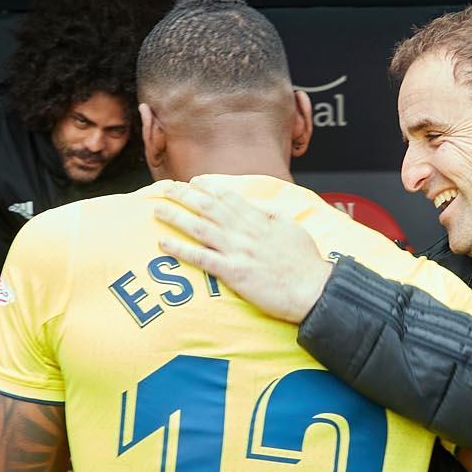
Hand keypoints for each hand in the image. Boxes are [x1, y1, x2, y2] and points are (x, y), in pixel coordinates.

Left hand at [155, 182, 332, 323]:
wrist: (314, 290)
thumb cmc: (306, 263)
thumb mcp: (292, 228)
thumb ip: (271, 215)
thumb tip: (256, 206)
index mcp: (260, 220)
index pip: (229, 197)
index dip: (208, 188)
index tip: (193, 182)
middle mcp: (246, 232)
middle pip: (209, 207)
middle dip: (185, 195)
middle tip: (166, 188)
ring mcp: (238, 251)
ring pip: (200, 228)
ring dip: (176, 217)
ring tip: (158, 209)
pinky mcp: (234, 273)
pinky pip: (201, 258)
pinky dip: (181, 249)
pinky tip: (164, 243)